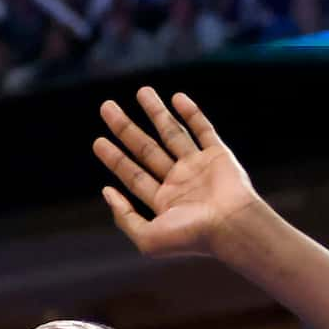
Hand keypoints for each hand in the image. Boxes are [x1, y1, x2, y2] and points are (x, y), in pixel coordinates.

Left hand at [92, 88, 262, 259]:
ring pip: (172, 133)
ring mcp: (199, 167)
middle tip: (106, 107)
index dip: (114, 158)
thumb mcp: (147, 238)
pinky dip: (191, 113)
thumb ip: (124, 217)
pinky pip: (203, 129)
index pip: (132, 175)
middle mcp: (179, 182)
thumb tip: (106, 191)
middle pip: (146, 149)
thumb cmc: (191, 238)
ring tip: (141, 90)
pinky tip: (176, 97)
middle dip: (125, 128)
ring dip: (156, 112)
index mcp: (162, 202)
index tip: (97, 141)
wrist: (231, 227)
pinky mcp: (219, 155)